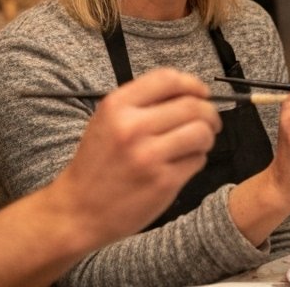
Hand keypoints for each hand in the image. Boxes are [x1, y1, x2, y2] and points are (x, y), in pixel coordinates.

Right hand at [45, 68, 219, 245]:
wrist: (78, 209)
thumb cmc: (97, 164)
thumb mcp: (107, 121)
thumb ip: (142, 103)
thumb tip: (189, 93)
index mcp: (117, 106)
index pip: (168, 79)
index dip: (192, 84)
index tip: (202, 92)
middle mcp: (132, 127)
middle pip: (193, 106)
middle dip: (210, 113)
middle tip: (210, 122)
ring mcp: (149, 156)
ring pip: (201, 133)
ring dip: (207, 136)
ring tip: (197, 143)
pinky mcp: (163, 182)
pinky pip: (197, 160)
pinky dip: (196, 159)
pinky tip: (182, 163)